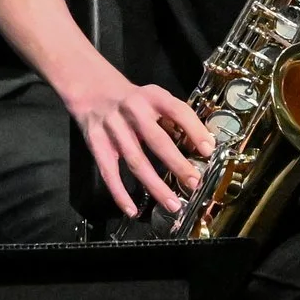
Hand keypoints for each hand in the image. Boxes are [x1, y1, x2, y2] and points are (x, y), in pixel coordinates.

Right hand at [64, 75, 211, 218]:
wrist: (91, 88)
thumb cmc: (132, 100)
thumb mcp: (154, 99)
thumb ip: (173, 119)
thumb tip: (201, 147)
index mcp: (152, 97)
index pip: (177, 111)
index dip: (194, 129)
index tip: (208, 150)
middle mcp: (132, 110)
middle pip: (157, 140)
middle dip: (177, 164)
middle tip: (194, 183)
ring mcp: (112, 127)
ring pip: (136, 161)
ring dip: (155, 185)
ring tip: (172, 204)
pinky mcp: (96, 142)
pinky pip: (109, 171)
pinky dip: (119, 193)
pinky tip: (132, 210)